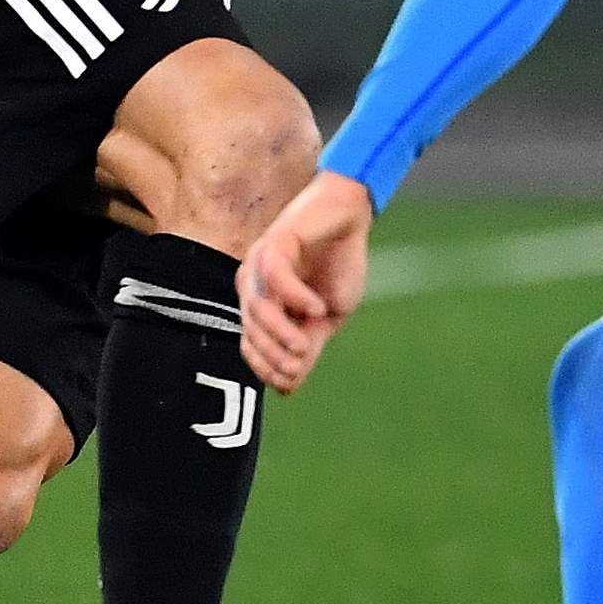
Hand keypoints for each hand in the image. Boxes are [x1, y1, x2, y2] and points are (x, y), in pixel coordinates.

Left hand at [238, 172, 375, 392]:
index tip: (291, 378)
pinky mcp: (276, 241)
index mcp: (262, 302)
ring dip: (280, 333)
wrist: (352, 215)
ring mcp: (260, 261)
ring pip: (257, 307)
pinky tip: (316, 308)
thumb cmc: (339, 262)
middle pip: (250, 330)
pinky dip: (295, 297)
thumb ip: (308, 345)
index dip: (264, 367)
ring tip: (306, 345)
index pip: (249, 344)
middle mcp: (253, 283)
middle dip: (273, 354)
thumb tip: (287, 388)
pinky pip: (276, 276)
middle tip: (300, 363)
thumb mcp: (328, 316)